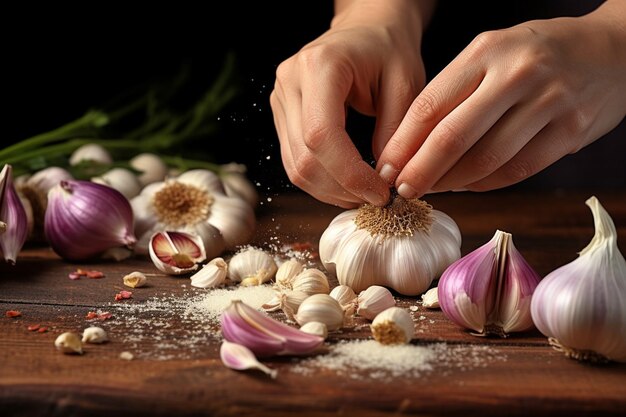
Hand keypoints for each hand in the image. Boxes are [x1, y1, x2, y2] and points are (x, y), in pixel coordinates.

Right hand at [270, 0, 432, 207]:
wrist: (366, 29)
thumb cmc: (388, 50)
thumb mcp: (407, 83)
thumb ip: (395, 131)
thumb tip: (384, 179)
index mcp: (320, 66)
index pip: (321, 134)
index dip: (349, 173)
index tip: (380, 192)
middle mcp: (290, 82)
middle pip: (304, 157)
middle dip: (342, 188)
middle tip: (377, 198)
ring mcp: (281, 100)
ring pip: (295, 166)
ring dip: (330, 191)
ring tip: (364, 194)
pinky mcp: (282, 116)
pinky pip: (295, 161)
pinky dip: (321, 182)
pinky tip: (347, 185)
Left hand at [377, 1, 625, 197]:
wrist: (611, 50)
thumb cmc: (535, 55)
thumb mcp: (491, 55)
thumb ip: (454, 93)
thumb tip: (409, 146)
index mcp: (486, 51)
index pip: (430, 106)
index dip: (402, 144)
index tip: (384, 168)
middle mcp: (516, 74)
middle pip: (453, 136)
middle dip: (420, 171)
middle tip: (402, 191)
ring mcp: (548, 103)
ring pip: (486, 159)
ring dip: (451, 182)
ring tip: (433, 189)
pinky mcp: (571, 131)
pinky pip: (518, 170)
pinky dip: (485, 184)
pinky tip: (467, 185)